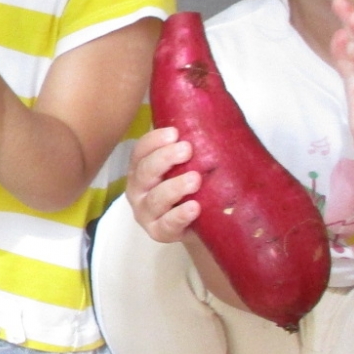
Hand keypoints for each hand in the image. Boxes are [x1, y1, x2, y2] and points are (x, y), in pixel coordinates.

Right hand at [125, 127, 203, 243]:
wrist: (201, 225)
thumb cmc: (193, 188)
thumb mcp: (188, 165)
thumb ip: (192, 148)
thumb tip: (215, 120)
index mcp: (141, 169)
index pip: (140, 151)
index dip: (154, 141)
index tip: (175, 133)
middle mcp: (138, 189)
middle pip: (144, 172)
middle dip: (164, 159)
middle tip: (187, 150)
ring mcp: (146, 213)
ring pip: (155, 199)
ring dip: (174, 187)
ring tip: (195, 179)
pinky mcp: (159, 233)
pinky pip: (167, 224)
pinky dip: (180, 215)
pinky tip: (194, 207)